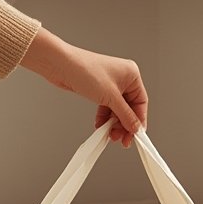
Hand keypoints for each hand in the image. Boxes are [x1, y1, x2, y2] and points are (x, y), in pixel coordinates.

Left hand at [21, 28, 147, 146]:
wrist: (61, 65)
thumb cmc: (85, 70)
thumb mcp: (110, 97)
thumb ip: (125, 115)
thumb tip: (135, 127)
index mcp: (131, 74)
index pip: (141, 102)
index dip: (139, 120)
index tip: (136, 135)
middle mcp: (123, 78)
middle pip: (129, 108)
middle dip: (125, 124)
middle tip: (121, 138)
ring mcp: (110, 84)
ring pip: (117, 109)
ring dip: (114, 123)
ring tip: (110, 134)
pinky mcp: (99, 89)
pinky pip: (107, 107)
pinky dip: (104, 117)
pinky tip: (100, 126)